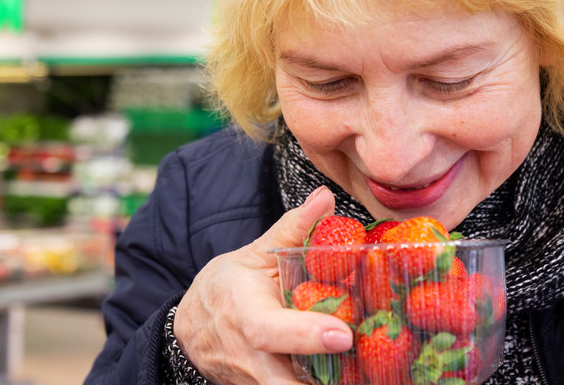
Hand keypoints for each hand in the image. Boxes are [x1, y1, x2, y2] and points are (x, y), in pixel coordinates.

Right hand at [174, 186, 353, 383]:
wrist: (192, 332)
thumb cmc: (225, 291)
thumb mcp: (253, 256)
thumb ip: (292, 229)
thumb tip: (326, 197)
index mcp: (244, 314)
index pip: (269, 331)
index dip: (305, 334)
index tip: (343, 335)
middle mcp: (250, 356)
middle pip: (283, 383)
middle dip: (325, 379)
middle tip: (369, 368)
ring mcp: (258, 383)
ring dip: (332, 383)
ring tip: (371, 373)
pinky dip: (326, 384)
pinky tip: (356, 375)